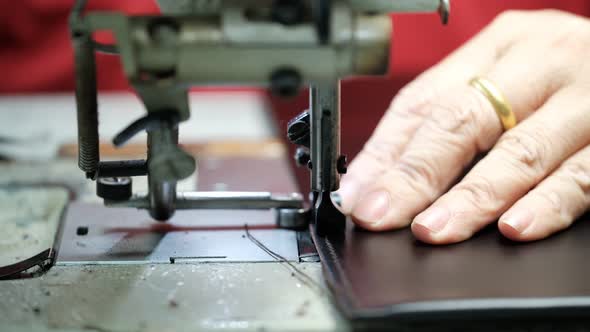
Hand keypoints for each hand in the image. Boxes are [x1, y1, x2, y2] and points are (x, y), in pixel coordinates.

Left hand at [338, 10, 589, 243]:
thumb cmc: (565, 76)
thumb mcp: (505, 77)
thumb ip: (453, 116)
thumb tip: (384, 175)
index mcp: (501, 44)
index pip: (424, 99)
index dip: (385, 151)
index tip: (358, 192)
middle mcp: (542, 61)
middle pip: (463, 120)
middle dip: (415, 175)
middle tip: (380, 214)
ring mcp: (588, 97)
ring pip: (520, 150)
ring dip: (472, 197)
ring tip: (433, 229)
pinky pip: (582, 174)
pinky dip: (546, 203)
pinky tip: (514, 226)